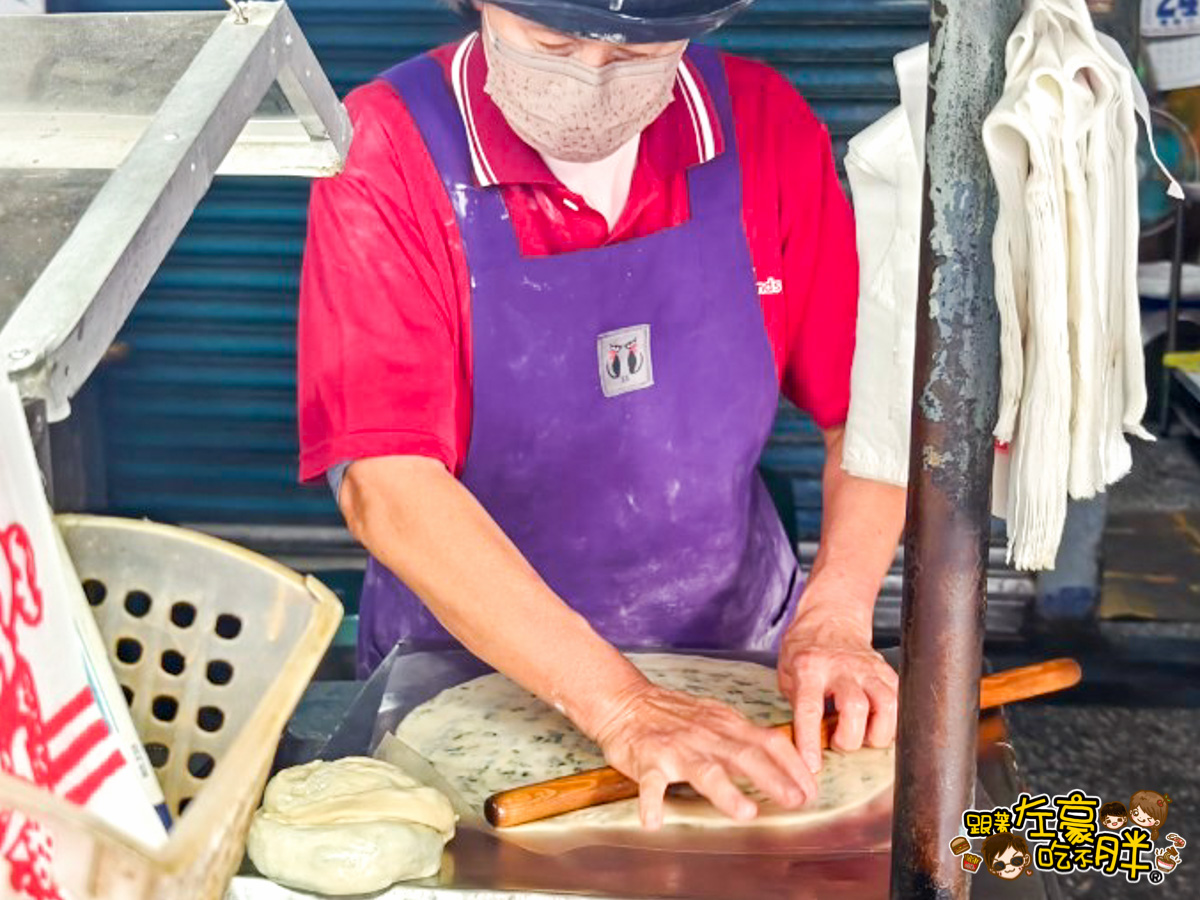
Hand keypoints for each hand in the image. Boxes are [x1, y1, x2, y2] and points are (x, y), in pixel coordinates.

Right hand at [592, 681, 816, 829]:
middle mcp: (706, 736)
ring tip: (744, 813)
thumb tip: (787, 763)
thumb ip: (747, 740)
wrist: (626, 703)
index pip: (768, 740)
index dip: (793, 764)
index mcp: (726, 725)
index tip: (813, 787)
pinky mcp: (648, 760)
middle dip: (773, 779)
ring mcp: (677, 748)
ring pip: (704, 769)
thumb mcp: (717, 720)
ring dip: (726, 791)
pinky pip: (650, 782)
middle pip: (744, 755)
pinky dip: (651, 801)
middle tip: (797, 801)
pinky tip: (654, 821)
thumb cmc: (675, 717)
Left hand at [778, 594, 897, 773]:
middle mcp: (842, 667)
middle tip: (840, 743)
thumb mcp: (787, 671)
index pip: (810, 708)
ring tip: (865, 738)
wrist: (832, 616)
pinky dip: (892, 723)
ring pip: (887, 705)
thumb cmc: (806, 648)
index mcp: (810, 667)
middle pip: (856, 708)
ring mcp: (868, 669)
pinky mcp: (887, 672)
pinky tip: (878, 726)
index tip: (812, 766)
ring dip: (878, 733)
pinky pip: (899, 702)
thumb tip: (799, 741)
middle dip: (849, 738)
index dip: (810, 740)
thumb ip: (795, 703)